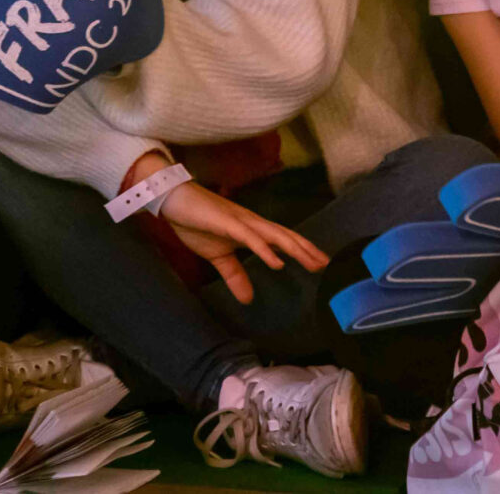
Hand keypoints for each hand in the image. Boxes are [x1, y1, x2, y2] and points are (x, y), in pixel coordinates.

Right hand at [147, 169, 327, 305]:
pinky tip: (277, 261)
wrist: (173, 200)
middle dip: (307, 250)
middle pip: (286, 237)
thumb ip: (234, 275)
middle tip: (326, 264)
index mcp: (251, 231)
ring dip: (294, 249)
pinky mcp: (227, 222)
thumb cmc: (196, 223)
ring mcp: (241, 221)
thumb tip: (248, 299)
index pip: (283, 241)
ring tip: (312, 262)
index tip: (321, 264)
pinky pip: (250, 238)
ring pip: (274, 236)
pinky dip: (265, 249)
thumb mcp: (217, 256)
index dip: (303, 251)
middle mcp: (252, 224)